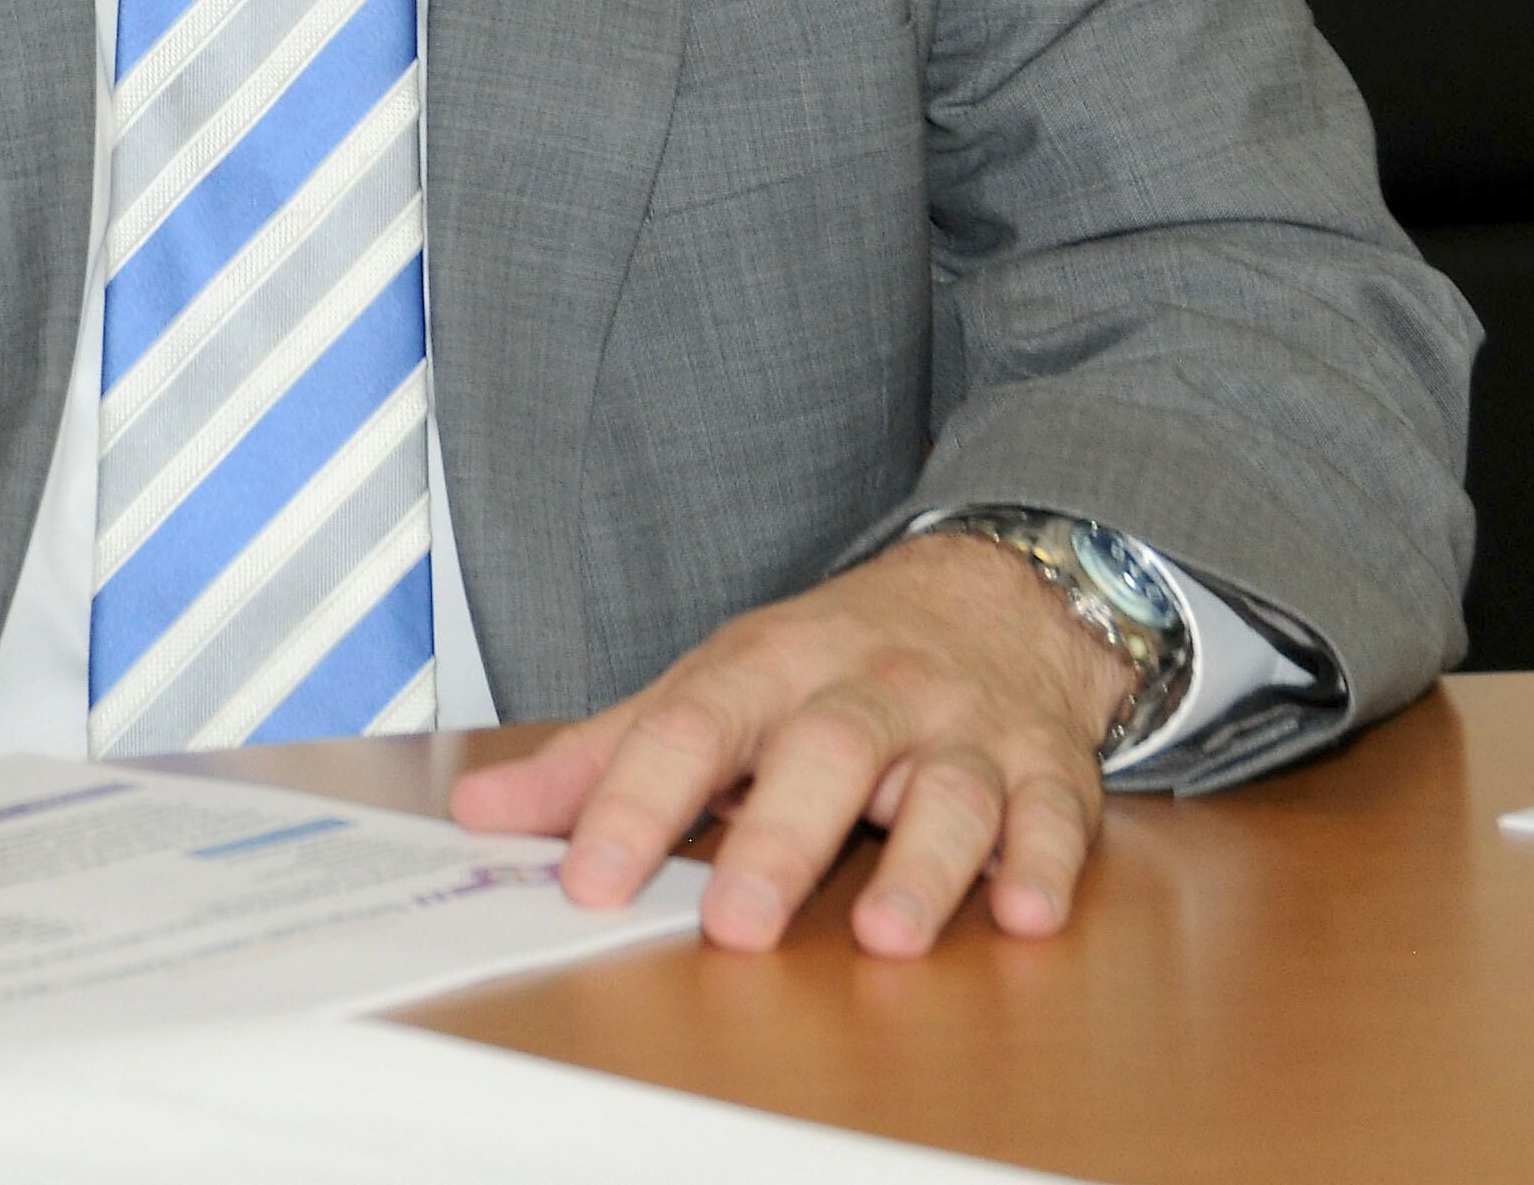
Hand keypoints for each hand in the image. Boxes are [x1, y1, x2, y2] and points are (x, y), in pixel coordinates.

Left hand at [445, 532, 1136, 957]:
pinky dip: (1044, 865)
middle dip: (780, 840)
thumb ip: (602, 756)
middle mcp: (868, 689)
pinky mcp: (1045, 769)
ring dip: (921, 866)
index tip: (589, 879)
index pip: (690, 727)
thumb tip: (479, 811)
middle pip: (824, 751)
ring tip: (885, 936)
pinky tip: (1025, 913)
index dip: (636, 803)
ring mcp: (961, 728)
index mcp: (768, 665)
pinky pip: (1054, 815)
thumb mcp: (711, 687)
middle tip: (736, 925)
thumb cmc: (830, 660)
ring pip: (945, 789)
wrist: (994, 596)